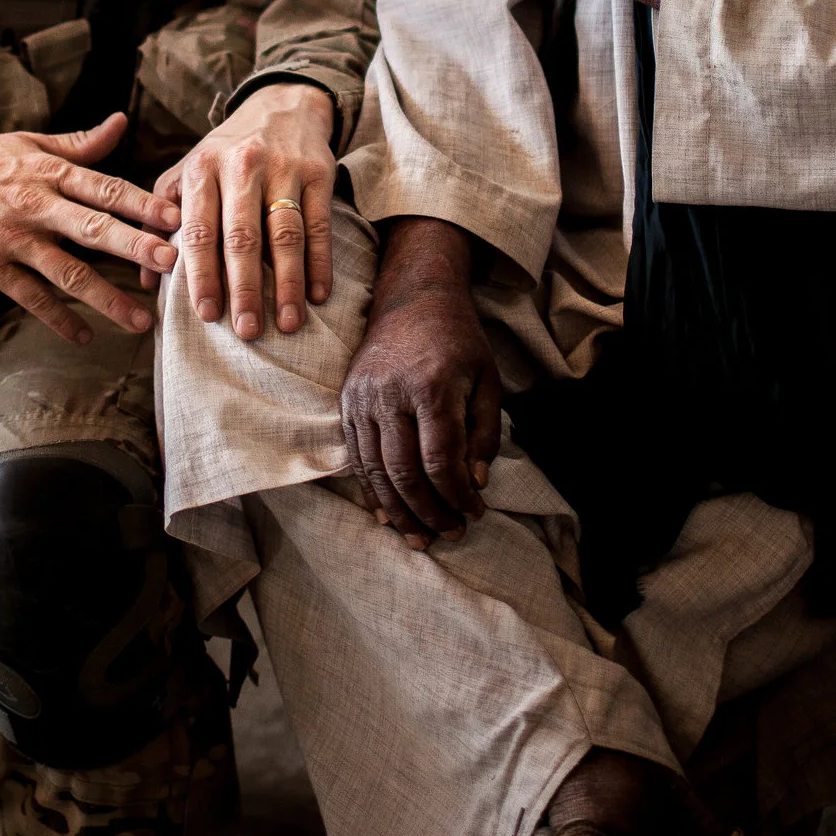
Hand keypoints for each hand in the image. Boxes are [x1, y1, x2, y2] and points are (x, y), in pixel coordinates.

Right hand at [0, 113, 178, 343]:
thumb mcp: (28, 144)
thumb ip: (79, 143)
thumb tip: (121, 122)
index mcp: (49, 172)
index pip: (105, 187)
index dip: (143, 203)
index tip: (177, 218)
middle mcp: (34, 205)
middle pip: (92, 227)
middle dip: (135, 246)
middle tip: (173, 263)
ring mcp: (11, 239)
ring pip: (66, 272)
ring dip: (106, 298)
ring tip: (140, 321)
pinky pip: (29, 297)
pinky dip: (58, 318)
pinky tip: (85, 336)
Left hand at [150, 81, 337, 338]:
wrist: (282, 103)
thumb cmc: (226, 150)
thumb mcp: (188, 171)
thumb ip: (161, 220)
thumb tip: (147, 279)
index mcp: (203, 169)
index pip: (200, 230)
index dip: (202, 275)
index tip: (206, 315)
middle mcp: (242, 166)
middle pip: (243, 237)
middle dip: (244, 288)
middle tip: (246, 330)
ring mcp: (284, 169)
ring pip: (286, 234)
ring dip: (287, 283)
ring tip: (287, 323)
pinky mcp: (319, 173)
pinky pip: (320, 225)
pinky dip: (319, 263)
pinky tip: (318, 295)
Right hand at [339, 217, 501, 547]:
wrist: (413, 297)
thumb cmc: (459, 340)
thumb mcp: (487, 380)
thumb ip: (484, 433)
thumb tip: (474, 483)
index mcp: (431, 387)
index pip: (441, 460)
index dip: (458, 495)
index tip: (474, 514)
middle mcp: (390, 394)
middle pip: (405, 472)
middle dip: (429, 512)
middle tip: (449, 534)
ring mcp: (362, 398)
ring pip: (375, 471)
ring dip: (398, 511)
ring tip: (419, 537)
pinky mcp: (347, 401)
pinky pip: (356, 457)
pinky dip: (372, 490)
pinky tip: (388, 515)